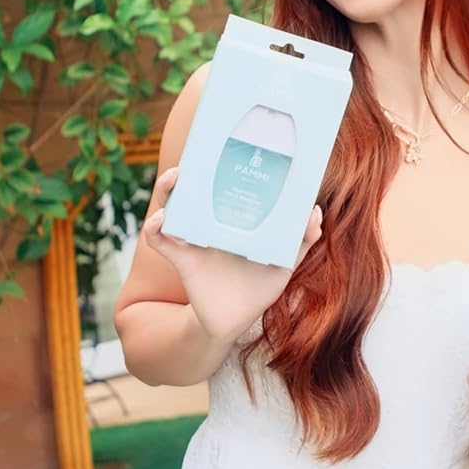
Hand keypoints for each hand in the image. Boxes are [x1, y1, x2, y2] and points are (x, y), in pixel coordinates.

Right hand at [142, 166, 323, 343]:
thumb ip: (302, 239)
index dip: (216, 165)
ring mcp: (193, 239)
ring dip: (168, 189)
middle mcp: (210, 224)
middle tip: (191, 160)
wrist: (234, 321)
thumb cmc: (258, 288)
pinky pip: (160, 240)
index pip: (220, 185)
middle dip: (188, 171)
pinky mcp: (182, 258)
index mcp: (233, 220)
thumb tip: (313, 211)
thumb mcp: (285, 261)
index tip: (221, 146)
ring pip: (171, 206)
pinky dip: (154, 228)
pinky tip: (161, 220)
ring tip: (175, 178)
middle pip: (191, 189)